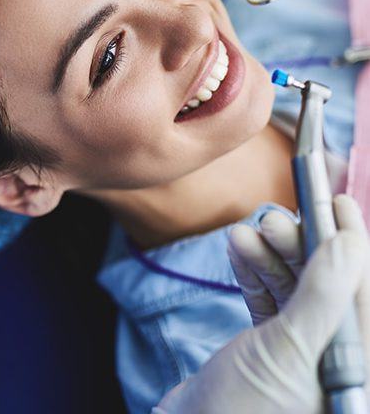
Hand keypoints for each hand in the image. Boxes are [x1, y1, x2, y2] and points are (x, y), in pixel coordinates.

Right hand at [153, 195, 369, 412]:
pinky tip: (238, 250)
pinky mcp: (268, 347)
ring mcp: (299, 351)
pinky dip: (252, 275)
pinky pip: (267, 301)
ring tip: (244, 232)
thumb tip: (352, 243)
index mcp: (354, 367)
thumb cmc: (244, 409)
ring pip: (292, 290)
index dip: (350, 244)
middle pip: (323, 286)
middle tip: (273, 218)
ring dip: (267, 258)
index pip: (361, 294)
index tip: (335, 203)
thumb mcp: (288, 350)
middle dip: (296, 249)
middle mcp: (332, 358)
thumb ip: (323, 297)